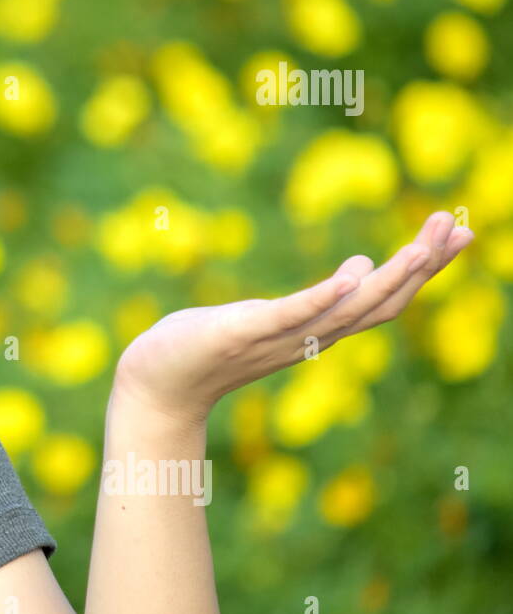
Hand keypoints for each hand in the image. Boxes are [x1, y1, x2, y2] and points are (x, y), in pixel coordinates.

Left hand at [113, 211, 473, 423]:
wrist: (155, 386)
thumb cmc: (206, 347)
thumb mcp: (266, 315)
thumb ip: (314, 300)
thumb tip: (361, 266)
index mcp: (314, 331)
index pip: (383, 300)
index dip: (423, 270)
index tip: (458, 233)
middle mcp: (306, 338)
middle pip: (380, 304)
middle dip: (421, 267)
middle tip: (459, 227)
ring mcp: (276, 338)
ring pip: (347, 310)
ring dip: (388, 277)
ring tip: (422, 245)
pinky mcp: (242, 332)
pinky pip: (291, 315)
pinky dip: (324, 296)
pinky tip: (353, 273)